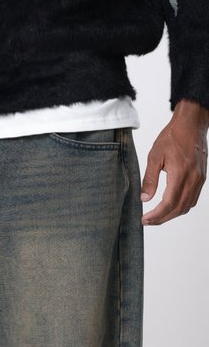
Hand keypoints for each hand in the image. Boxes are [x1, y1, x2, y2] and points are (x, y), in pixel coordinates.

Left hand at [141, 100, 207, 225]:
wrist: (192, 124)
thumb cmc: (173, 136)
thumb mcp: (155, 156)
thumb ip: (149, 179)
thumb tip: (144, 198)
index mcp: (180, 174)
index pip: (168, 203)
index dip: (156, 215)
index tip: (145, 220)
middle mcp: (193, 179)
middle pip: (178, 208)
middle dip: (162, 218)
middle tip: (148, 221)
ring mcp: (199, 179)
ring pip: (187, 206)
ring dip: (172, 214)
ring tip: (157, 216)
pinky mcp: (201, 178)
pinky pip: (193, 198)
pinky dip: (181, 206)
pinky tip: (171, 206)